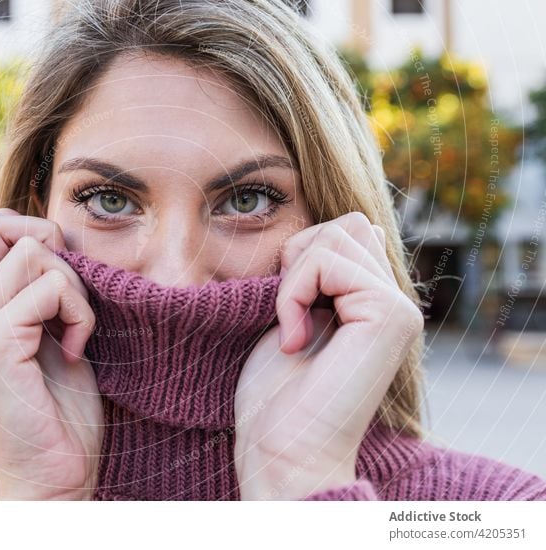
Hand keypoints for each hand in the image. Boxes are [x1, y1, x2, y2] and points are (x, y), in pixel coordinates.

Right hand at [0, 208, 102, 499]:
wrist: (51, 476)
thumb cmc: (56, 413)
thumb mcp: (47, 339)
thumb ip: (36, 296)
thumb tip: (51, 245)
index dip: (18, 227)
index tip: (56, 270)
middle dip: (47, 241)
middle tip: (68, 291)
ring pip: (31, 251)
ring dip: (73, 285)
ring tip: (75, 330)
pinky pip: (50, 288)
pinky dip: (80, 313)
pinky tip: (77, 351)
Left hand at [234, 212, 423, 499]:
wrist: (281, 449)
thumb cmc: (275, 393)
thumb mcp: (291, 314)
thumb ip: (319, 272)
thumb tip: (349, 226)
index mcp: (373, 300)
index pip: (342, 229)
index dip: (299, 257)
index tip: (285, 312)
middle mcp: (394, 301)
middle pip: (342, 224)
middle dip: (296, 259)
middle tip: (287, 318)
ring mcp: (398, 308)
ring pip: (335, 234)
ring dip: (292, 278)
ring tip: (291, 330)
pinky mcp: (391, 315)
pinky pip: (326, 261)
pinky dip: (292, 293)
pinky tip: (294, 342)